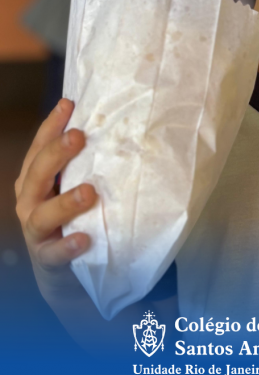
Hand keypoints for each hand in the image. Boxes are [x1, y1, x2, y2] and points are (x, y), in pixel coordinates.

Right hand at [15, 99, 96, 301]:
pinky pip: (54, 254)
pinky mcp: (47, 259)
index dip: (51, 126)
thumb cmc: (73, 216)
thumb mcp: (73, 184)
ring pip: (43, 215)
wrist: (64, 270)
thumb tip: (113, 125)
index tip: (68, 104)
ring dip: (65, 202)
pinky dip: (68, 246)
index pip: (39, 148)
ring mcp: (36, 232)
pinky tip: (84, 239)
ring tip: (89, 192)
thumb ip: (84, 162)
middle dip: (56, 153)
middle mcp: (30, 202)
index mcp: (36, 180)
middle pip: (37, 174)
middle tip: (78, 136)